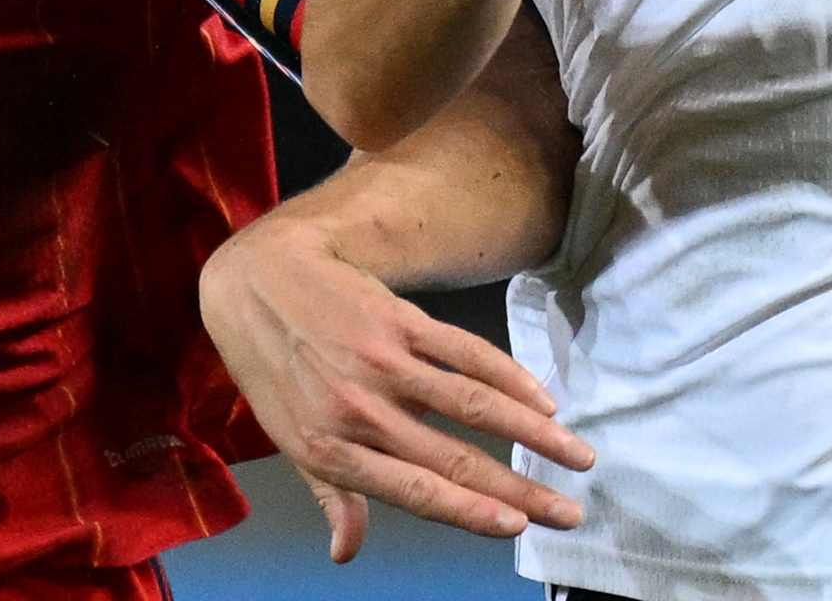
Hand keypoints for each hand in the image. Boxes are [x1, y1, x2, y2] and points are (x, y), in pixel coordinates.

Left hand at [198, 212, 589, 561]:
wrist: (255, 279)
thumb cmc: (273, 368)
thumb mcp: (289, 439)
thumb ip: (331, 496)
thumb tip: (347, 552)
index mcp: (332, 448)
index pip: (413, 490)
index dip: (468, 512)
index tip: (516, 527)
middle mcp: (360, 408)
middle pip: (454, 457)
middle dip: (519, 489)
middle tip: (568, 512)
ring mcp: (382, 361)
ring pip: (472, 403)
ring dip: (532, 432)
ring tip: (575, 455)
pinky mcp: (399, 320)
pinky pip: (464, 351)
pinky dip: (509, 376)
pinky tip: (542, 399)